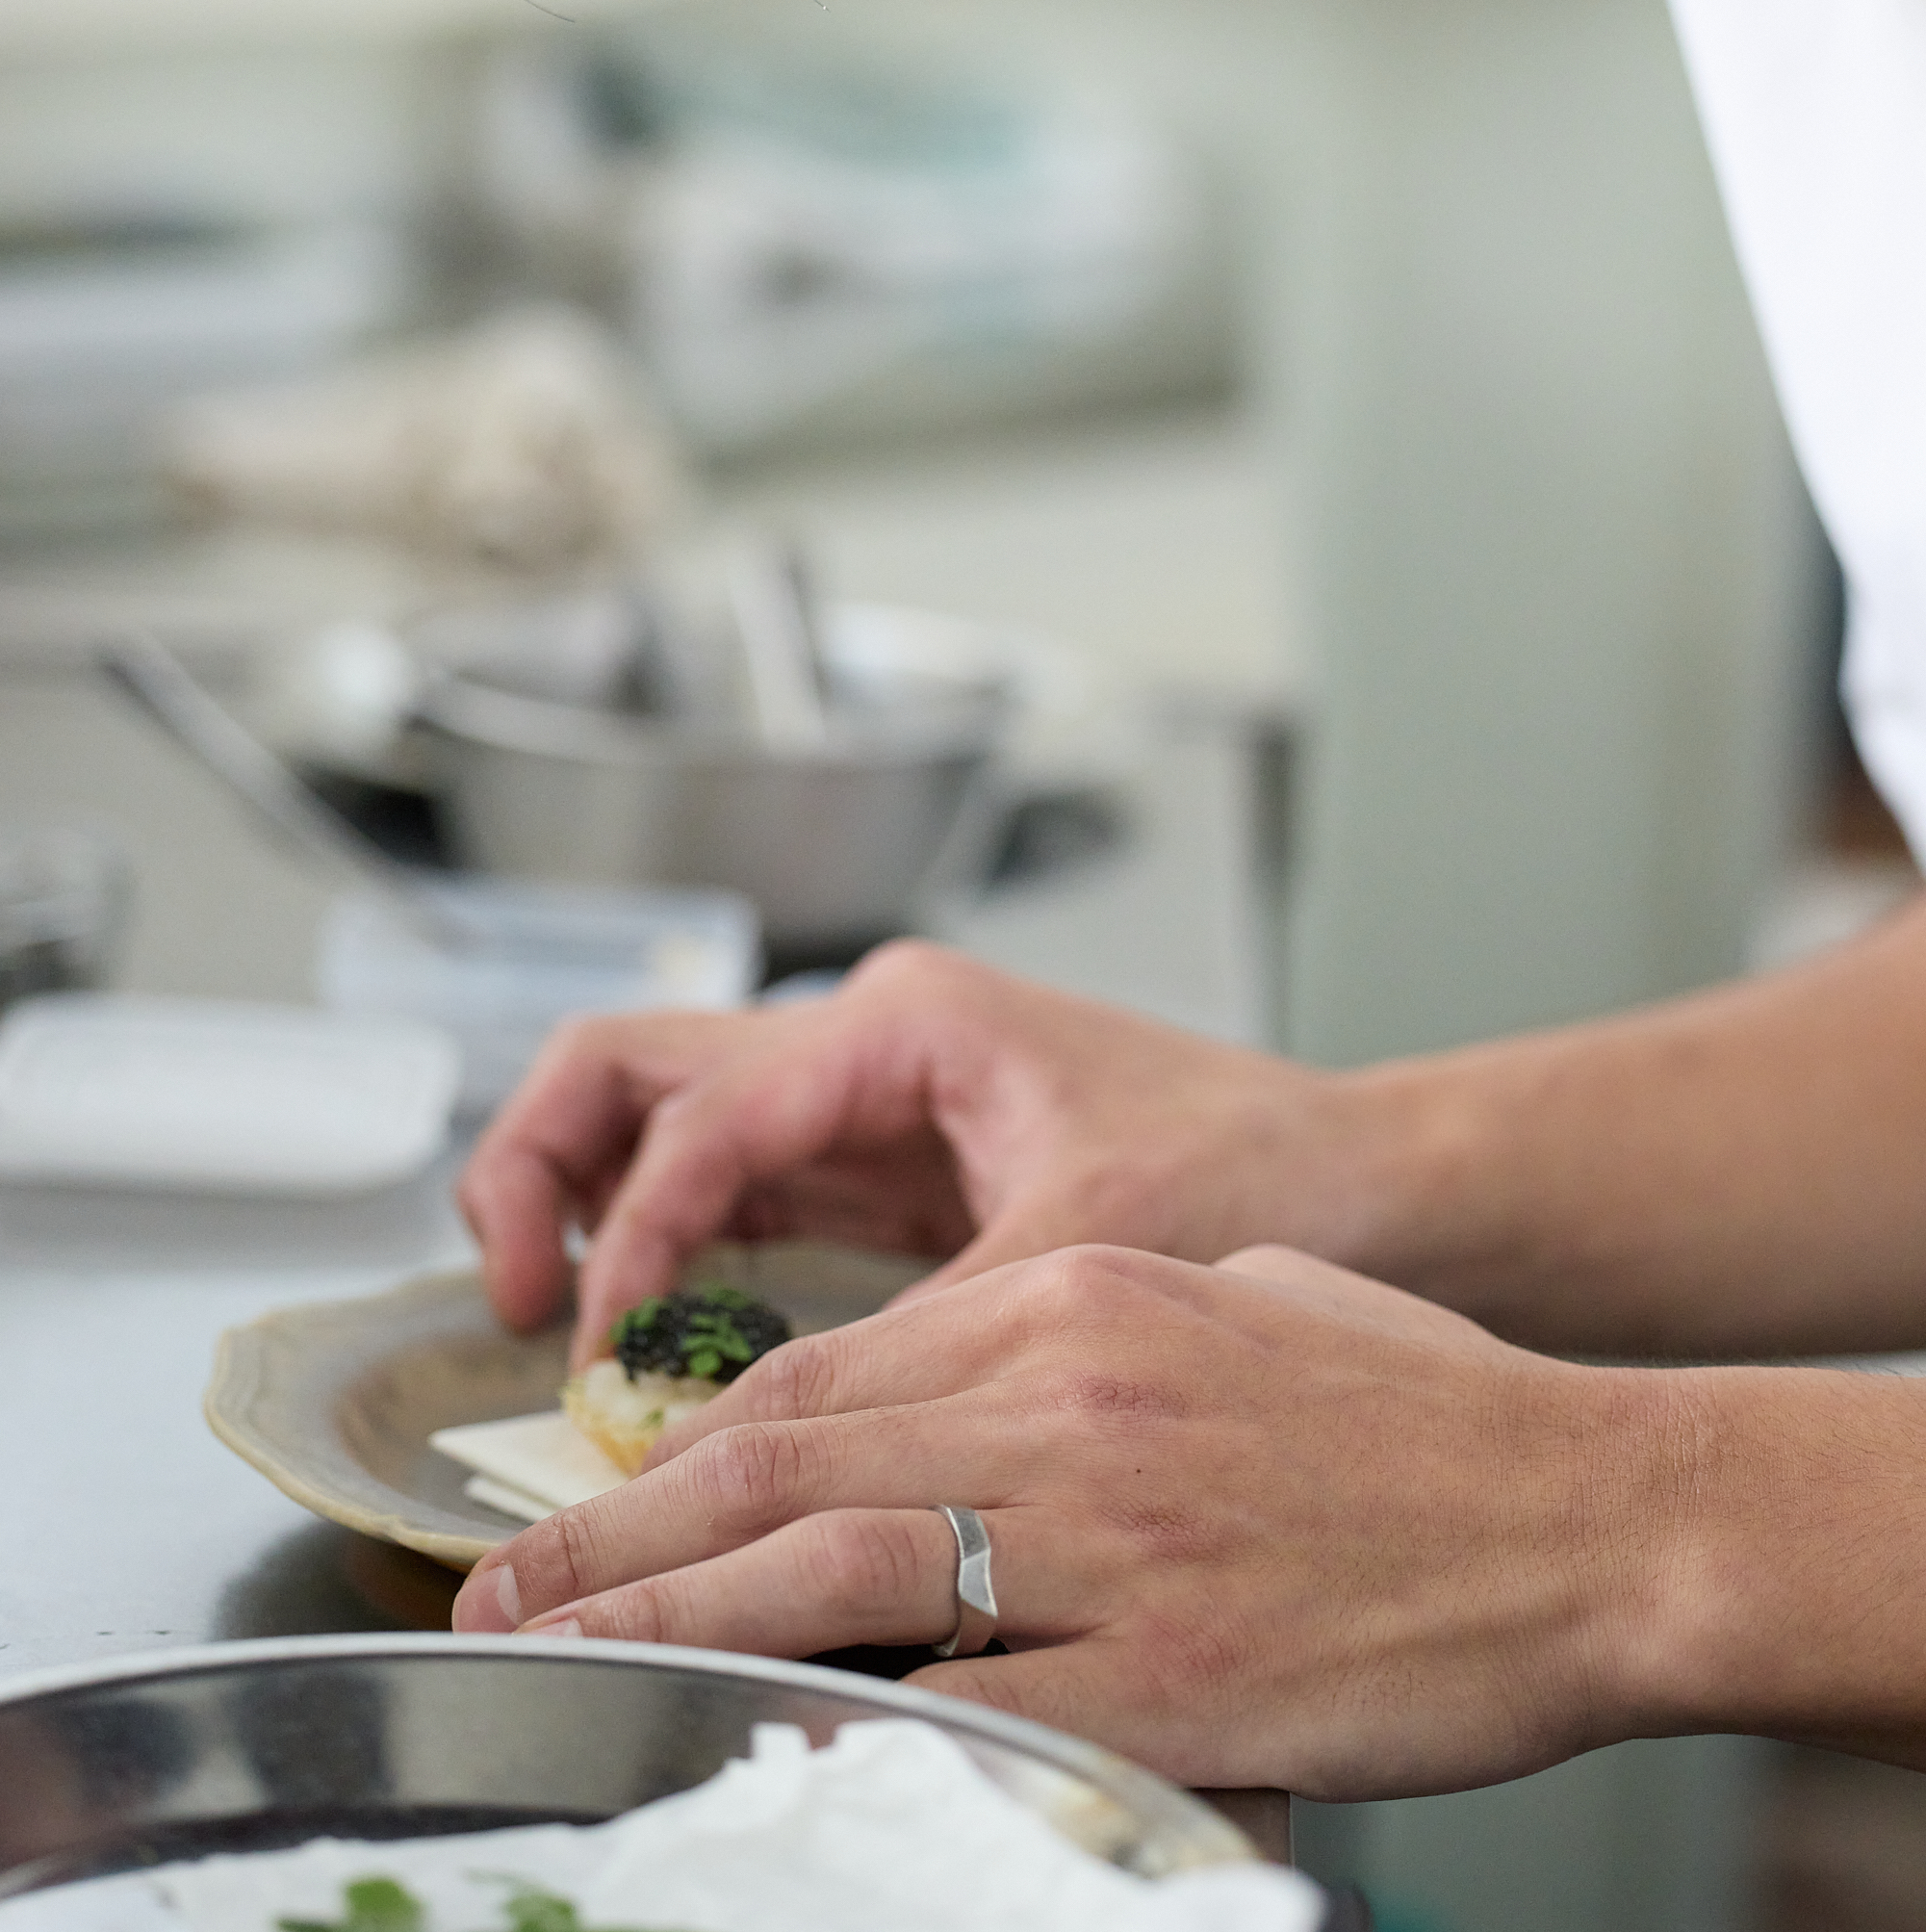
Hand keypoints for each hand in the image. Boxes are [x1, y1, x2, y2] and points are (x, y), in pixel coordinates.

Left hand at [449, 1240, 1674, 1797]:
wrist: (1597, 1511)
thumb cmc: (1434, 1416)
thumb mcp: (1248, 1299)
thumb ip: (1103, 1331)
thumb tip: (992, 1386)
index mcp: (1084, 1301)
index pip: (826, 1370)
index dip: (685, 1442)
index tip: (597, 1489)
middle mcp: (1072, 1401)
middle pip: (788, 1462)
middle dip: (621, 1530)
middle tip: (504, 1585)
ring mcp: (1111, 1541)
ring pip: (831, 1569)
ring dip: (668, 1612)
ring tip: (557, 1650)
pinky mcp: (1160, 1678)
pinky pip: (963, 1700)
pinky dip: (841, 1717)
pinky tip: (749, 1736)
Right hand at [459, 943, 1376, 1364]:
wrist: (1360, 1181)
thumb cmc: (1254, 1168)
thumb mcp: (1090, 1247)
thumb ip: (937, 1333)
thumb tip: (806, 1450)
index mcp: (906, 1022)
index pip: (700, 1109)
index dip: (632, 1237)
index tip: (601, 1358)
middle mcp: (864, 1041)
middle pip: (630, 1066)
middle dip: (542, 1168)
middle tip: (510, 1305)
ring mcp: (861, 1102)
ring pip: (659, 1122)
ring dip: (586, 1212)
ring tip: (556, 1342)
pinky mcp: (876, 1174)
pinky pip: (723, 1196)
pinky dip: (662, 1261)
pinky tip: (653, 1363)